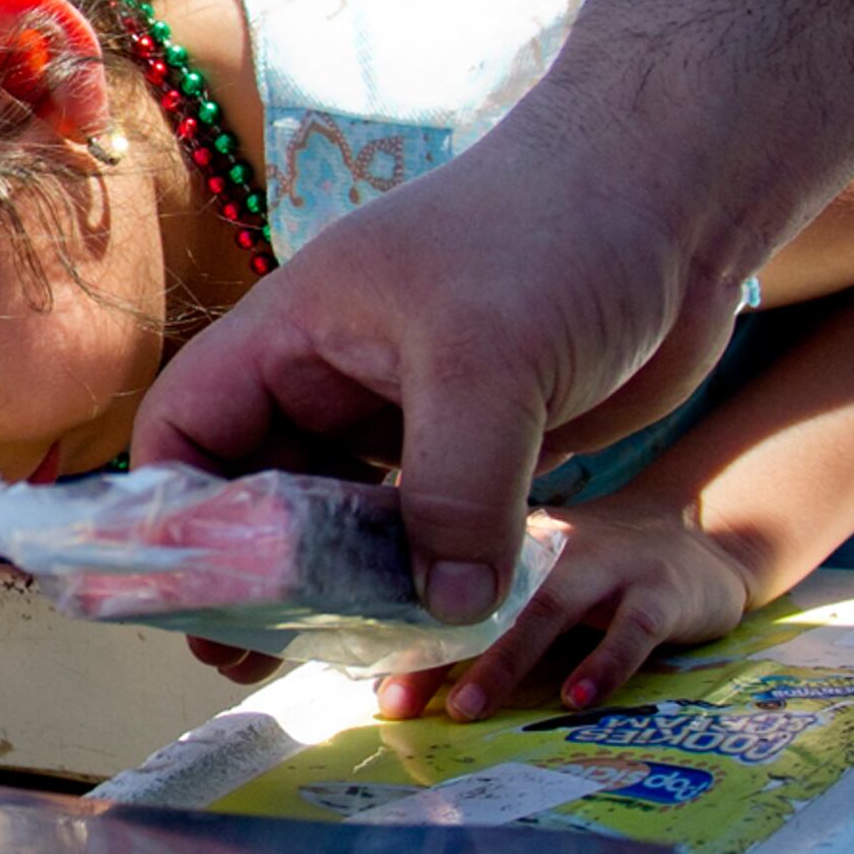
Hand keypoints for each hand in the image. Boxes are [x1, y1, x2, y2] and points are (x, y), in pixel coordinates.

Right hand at [135, 128, 740, 633]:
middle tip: (245, 657)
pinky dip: (421, 572)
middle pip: (255, 488)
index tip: (193, 594)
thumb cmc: (560, 236)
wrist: (681, 194)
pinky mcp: (476, 437)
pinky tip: (427, 625)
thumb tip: (443, 611)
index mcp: (293, 332)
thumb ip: (456, 494)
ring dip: (339, 584)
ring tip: (328, 659)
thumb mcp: (489, 366)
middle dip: (251, 573)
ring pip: (342, 515)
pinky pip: (425, 522)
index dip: (173, 512)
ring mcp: (404, 407)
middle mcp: (333, 373)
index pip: (187, 429)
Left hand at [376, 496, 757, 722]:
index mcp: (509, 550)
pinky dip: (603, 665)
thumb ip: (488, 622)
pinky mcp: (662, 593)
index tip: (377, 692)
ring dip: (503, 662)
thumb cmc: (596, 576)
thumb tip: (411, 686)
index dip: (408, 643)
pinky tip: (577, 700)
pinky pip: (630, 631)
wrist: (698, 534)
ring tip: (467, 709)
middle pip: (484, 603)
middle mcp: (550, 550)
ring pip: (548, 611)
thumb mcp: (538, 583)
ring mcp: (608, 567)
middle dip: (437, 655)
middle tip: (398, 705)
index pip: (447, 595)